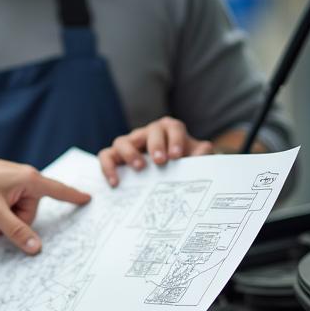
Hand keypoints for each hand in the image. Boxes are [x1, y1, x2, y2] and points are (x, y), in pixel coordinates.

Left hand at [0, 150, 88, 255]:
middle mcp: (23, 181)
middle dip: (16, 225)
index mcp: (29, 180)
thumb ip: (15, 230)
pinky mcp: (1, 190)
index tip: (89, 199)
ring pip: (18, 214)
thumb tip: (36, 247)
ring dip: (5, 224)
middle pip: (32, 213)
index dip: (74, 197)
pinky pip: (8, 211)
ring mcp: (12, 185)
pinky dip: (0, 220)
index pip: (58, 190)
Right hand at [98, 116, 212, 186]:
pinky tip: (116, 182)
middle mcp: (147, 133)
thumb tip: (203, 151)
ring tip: (139, 168)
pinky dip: (108, 167)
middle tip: (161, 162)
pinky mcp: (114, 156)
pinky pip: (106, 156)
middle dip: (155, 145)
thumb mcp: (194, 159)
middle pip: (149, 131)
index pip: (172, 127)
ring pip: (122, 141)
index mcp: (169, 130)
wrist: (167, 173)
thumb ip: (201, 154)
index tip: (177, 156)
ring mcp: (129, 144)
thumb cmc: (180, 163)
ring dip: (129, 153)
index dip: (175, 140)